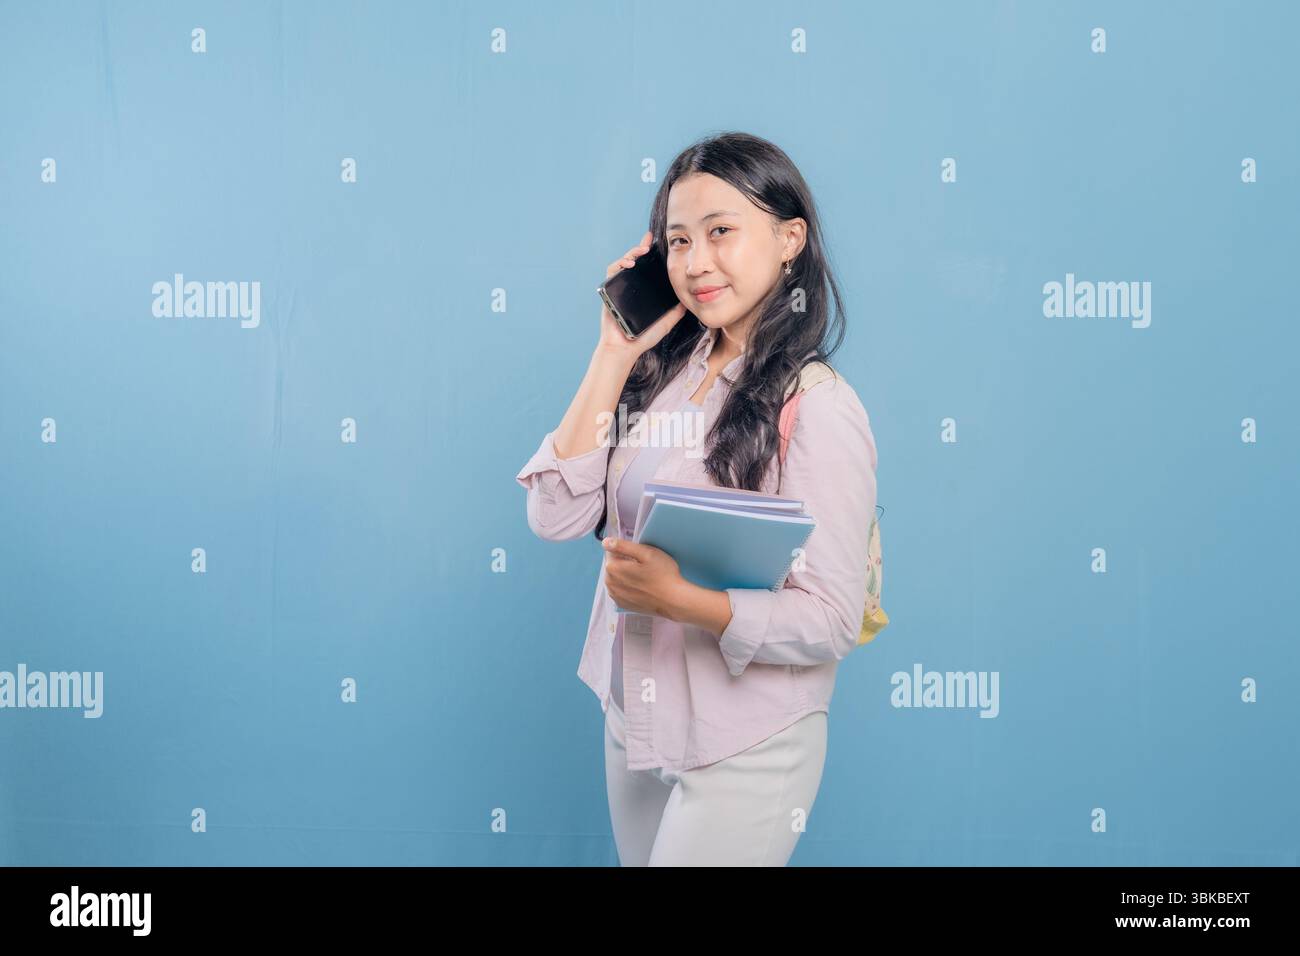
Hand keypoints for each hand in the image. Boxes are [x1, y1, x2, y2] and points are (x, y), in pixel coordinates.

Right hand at [597, 230, 686, 364]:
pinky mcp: (609, 290)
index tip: (658, 241)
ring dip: (632, 252)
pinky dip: (619, 264)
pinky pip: (612, 271)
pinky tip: (629, 263)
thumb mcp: (666, 322)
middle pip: (635, 260)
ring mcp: (620, 287)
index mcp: (644, 290)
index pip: (648, 267)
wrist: (625, 348)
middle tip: (650, 241)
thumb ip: (676, 311)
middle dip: (642, 246)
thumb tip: (688, 299)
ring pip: (624, 262)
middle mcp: (631, 286)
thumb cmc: (643, 337)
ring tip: (642, 250)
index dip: (652, 253)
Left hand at [601, 536, 687, 617]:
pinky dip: (627, 587)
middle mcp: (609, 583)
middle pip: (613, 565)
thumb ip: (623, 546)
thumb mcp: (646, 553)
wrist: (673, 600)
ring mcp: (615, 596)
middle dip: (624, 563)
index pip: (612, 552)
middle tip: (644, 566)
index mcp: (612, 568)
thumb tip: (605, 542)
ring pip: (616, 578)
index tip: (640, 556)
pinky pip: (620, 590)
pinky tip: (641, 588)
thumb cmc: (662, 573)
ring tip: (643, 577)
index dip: (626, 551)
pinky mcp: (622, 604)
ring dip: (625, 575)